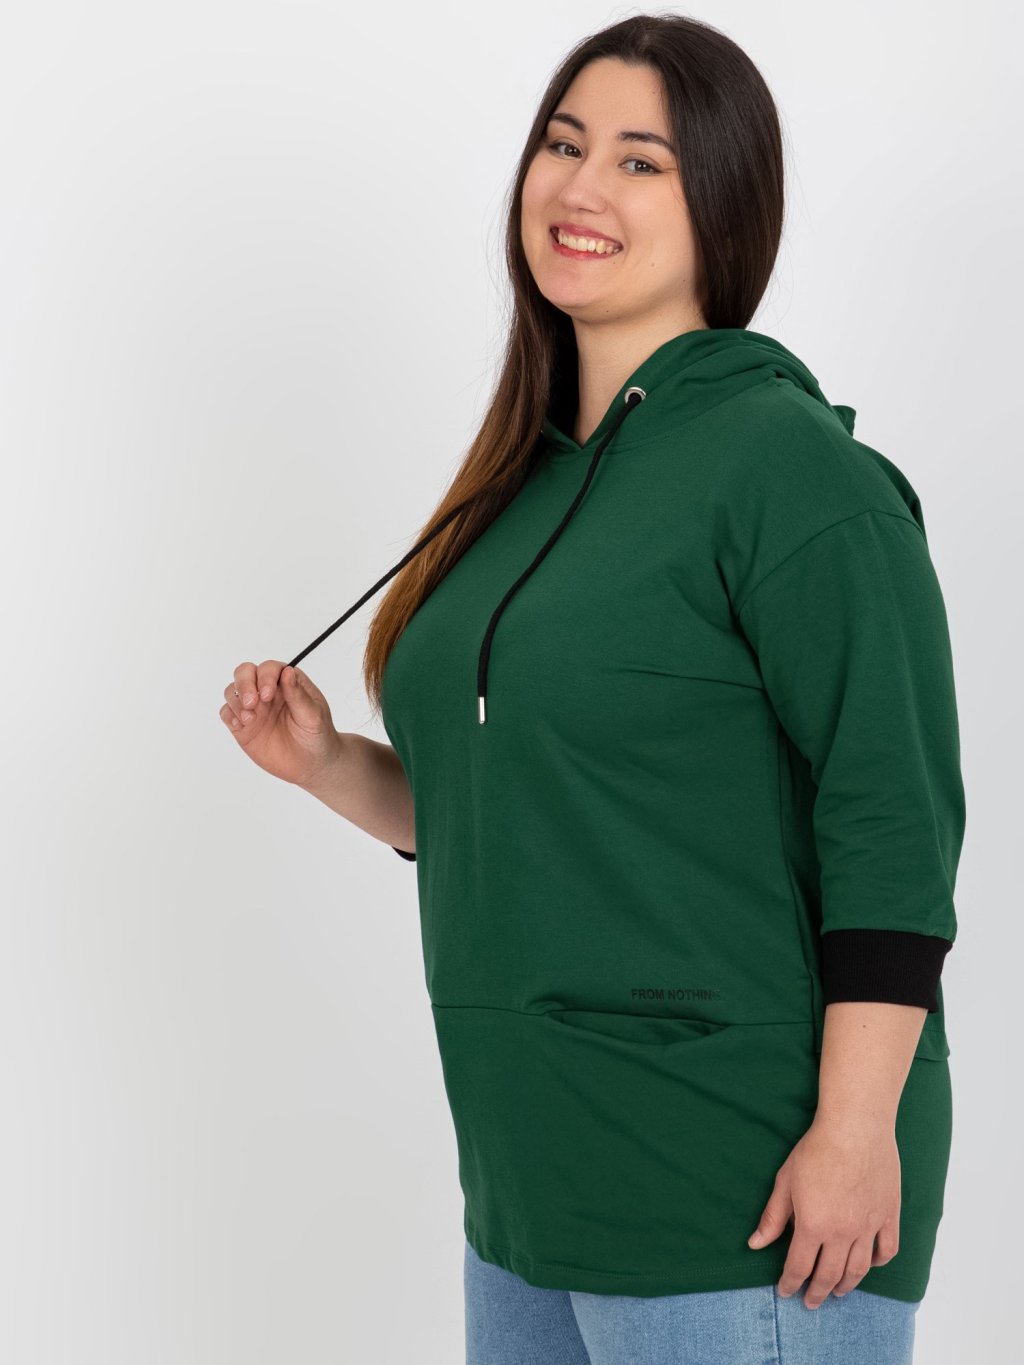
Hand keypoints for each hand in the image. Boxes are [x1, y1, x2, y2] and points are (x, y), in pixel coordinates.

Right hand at [219, 659, 342, 789]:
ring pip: (232, 691)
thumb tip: (288, 672)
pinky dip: (229, 716)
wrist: (310, 765)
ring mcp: (254, 707)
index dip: (266, 677)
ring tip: (249, 720)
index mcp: (287, 683)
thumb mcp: (313, 716)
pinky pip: (227, 713)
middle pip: (245, 673)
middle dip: (244, 684)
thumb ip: (298, 695)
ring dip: (236, 701)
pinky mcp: (243, 725)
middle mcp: (267, 690)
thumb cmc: (317, 736)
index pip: (270, 668)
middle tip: (251, 703)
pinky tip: (240, 725)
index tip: (268, 696)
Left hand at [746, 1118, 900, 1307]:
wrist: (855, 1127)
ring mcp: (868, 1226)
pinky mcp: (888, 1215)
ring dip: (846, 1285)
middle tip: (811, 1301)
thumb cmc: (816, 1149)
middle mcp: (842, 1233)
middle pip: (829, 1275)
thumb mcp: (786, 1181)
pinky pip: (886, 1250)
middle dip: (817, 1292)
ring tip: (838, 1292)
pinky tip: (868, 1264)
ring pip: (858, 1269)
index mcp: (813, 1225)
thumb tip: (755, 1244)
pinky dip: (877, 1262)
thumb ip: (773, 1216)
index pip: (799, 1267)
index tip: (786, 1291)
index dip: (790, 1283)